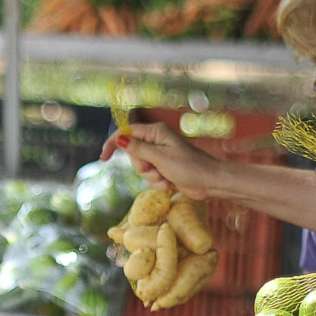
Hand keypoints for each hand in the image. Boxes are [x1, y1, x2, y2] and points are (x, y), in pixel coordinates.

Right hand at [98, 121, 219, 200]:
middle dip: (141, 166)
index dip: (113, 144)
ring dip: (151, 177)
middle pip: (132, 154)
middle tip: (156, 169)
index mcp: (156, 132)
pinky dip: (158, 183)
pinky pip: (150, 177)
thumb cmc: (190, 167)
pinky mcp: (164, 169)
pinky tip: (171, 183)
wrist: (211, 182)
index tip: (103, 158)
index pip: (126, 133)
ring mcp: (160, 156)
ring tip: (167, 177)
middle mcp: (156, 142)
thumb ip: (138, 149)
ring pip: (140, 168)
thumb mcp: (160, 157)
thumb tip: (119, 138)